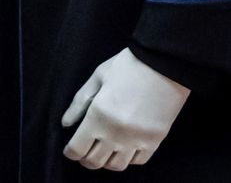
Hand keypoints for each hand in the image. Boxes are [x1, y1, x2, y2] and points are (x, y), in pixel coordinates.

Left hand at [61, 48, 188, 170]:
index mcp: (98, 116)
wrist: (164, 65)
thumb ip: (79, 102)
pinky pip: (138, 161)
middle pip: (95, 161)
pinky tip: (125, 148)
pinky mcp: (155, 141)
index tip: (69, 149)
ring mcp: (137, 140)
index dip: (70, 152)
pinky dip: (128, 158)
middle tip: (84, 151)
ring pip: (116, 165)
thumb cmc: (127, 66)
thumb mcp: (97, 77)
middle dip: (85, 159)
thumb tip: (66, 124)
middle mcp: (115, 134)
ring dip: (106, 161)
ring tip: (104, 151)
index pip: (78, 148)